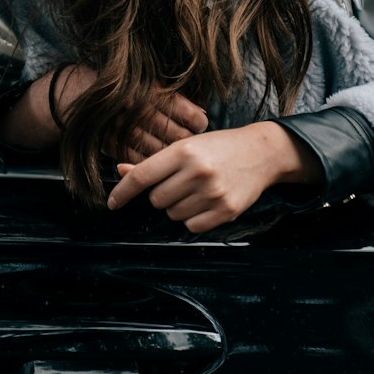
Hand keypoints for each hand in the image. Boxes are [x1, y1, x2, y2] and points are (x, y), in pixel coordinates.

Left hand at [106, 121, 320, 233]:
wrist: (261, 152)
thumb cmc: (218, 147)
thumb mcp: (186, 147)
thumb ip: (154, 162)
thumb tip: (121, 172)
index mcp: (183, 151)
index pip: (141, 176)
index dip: (122, 192)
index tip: (112, 203)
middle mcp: (197, 171)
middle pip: (156, 200)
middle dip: (162, 195)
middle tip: (181, 182)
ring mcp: (212, 193)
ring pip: (172, 214)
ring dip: (178, 207)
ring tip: (197, 190)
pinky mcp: (226, 210)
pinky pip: (192, 227)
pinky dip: (193, 219)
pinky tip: (206, 202)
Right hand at [119, 92, 208, 162]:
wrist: (85, 94)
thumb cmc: (128, 89)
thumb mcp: (151, 84)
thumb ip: (174, 99)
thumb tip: (202, 113)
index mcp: (149, 91)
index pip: (186, 113)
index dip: (197, 122)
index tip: (200, 125)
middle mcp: (137, 109)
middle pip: (177, 136)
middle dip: (188, 142)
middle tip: (192, 143)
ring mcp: (123, 128)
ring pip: (160, 151)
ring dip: (172, 156)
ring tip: (179, 154)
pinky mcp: (112, 144)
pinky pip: (139, 160)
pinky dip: (151, 163)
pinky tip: (158, 160)